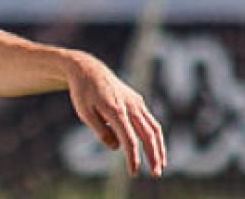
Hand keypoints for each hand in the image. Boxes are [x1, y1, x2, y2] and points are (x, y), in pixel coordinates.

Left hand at [66, 52, 165, 176]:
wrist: (88, 69)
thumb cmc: (83, 92)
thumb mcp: (84, 113)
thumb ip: (101, 131)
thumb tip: (117, 147)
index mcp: (116, 110)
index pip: (129, 139)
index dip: (133, 157)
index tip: (133, 172)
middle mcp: (130, 105)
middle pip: (148, 134)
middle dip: (154, 155)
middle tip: (156, 174)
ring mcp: (136, 102)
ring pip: (153, 127)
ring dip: (159, 147)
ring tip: (161, 164)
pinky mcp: (137, 100)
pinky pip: (149, 120)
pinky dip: (154, 135)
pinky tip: (153, 147)